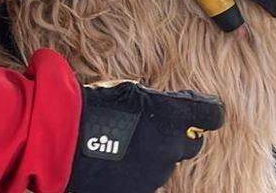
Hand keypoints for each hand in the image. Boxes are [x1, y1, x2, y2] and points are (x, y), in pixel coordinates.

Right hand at [67, 81, 223, 192]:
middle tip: (153, 131)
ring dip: (154, 157)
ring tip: (125, 149)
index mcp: (173, 116)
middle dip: (177, 137)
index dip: (207, 111)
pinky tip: (119, 166)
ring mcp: (157, 174)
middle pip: (191, 144)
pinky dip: (137, 176)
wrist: (64, 140)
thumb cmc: (94, 107)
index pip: (212, 114)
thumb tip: (168, 109)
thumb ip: (158, 104)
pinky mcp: (140, 192)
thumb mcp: (130, 92)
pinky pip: (148, 184)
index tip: (202, 111)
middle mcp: (171, 147)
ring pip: (166, 165)